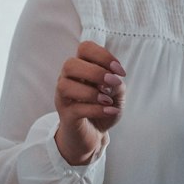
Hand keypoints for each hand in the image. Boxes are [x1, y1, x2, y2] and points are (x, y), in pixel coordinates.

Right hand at [54, 41, 124, 165]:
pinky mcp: (66, 116)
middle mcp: (68, 79)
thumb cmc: (103, 109)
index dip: (103, 55)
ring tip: (108, 100)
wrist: (94, 136)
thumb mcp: (116, 95)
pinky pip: (76, 108)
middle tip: (112, 83)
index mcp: (81, 68)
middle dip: (95, 72)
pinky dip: (96, 108)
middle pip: (70, 64)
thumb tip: (112, 80)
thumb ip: (116, 84)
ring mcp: (64, 97)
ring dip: (92, 91)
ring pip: (66, 85)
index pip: (84, 48)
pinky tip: (109, 111)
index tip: (120, 70)